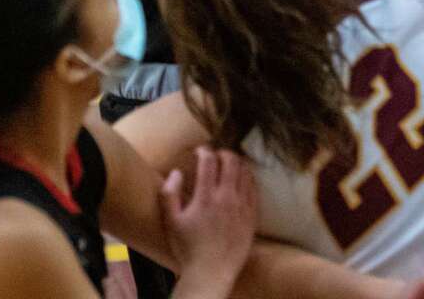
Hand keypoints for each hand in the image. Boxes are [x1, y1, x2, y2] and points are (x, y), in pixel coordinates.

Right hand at [160, 148, 257, 291]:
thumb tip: (176, 172)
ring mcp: (242, 206)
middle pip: (231, 161)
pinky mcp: (252, 216)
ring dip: (237, 163)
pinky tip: (242, 181)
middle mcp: (226, 197)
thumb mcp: (170, 222)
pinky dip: (248, 179)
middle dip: (223, 153)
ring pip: (245, 172)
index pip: (209, 161)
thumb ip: (169, 193)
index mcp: (206, 197)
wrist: (211, 273)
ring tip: (229, 165)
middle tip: (216, 156)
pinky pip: (254, 189)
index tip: (200, 151)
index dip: (204, 151)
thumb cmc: (188, 248)